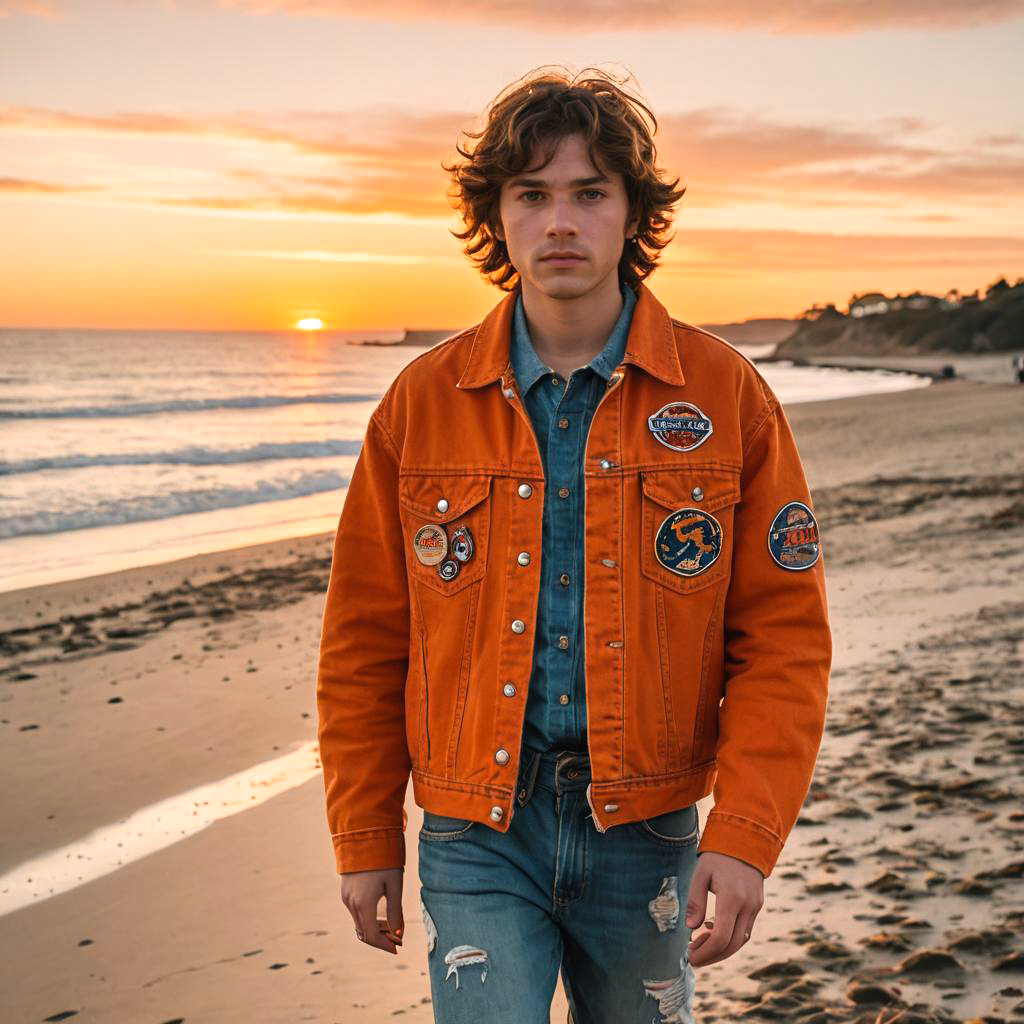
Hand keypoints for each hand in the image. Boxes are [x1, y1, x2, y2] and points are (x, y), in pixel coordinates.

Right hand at [340, 867, 404, 954]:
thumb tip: (399, 934)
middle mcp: (351, 904)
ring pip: (359, 923)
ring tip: (392, 927)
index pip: (371, 937)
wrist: (364, 837)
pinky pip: (355, 912)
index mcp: (363, 904)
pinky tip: (380, 914)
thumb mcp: (394, 885)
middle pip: (364, 932)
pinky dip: (367, 918)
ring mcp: (346, 897)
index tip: (398, 948)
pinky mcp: (345, 891)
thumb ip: (395, 911)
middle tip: (398, 939)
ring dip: (374, 929)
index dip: (384, 945)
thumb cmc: (384, 860)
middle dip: (381, 939)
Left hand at [685, 851, 763, 967]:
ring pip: (741, 940)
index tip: (691, 956)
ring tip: (701, 947)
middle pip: (732, 944)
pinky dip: (731, 937)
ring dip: (722, 949)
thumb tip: (691, 927)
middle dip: (712, 955)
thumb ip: (696, 900)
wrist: (745, 839)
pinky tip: (713, 931)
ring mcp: (755, 906)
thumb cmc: (718, 856)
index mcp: (732, 897)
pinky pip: (746, 930)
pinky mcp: (757, 905)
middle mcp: (747, 905)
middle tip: (694, 958)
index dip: (705, 951)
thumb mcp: (701, 873)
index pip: (721, 936)